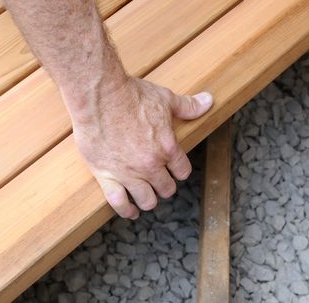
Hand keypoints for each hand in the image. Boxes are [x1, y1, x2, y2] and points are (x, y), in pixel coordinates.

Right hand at [69, 77, 212, 218]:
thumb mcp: (165, 99)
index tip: (175, 169)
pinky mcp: (106, 175)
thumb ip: (188, 106)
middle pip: (166, 188)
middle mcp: (151, 165)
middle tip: (160, 182)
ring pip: (146, 200)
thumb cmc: (132, 95)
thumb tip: (208, 101)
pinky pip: (118, 202)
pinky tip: (130, 212)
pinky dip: (126, 210)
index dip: (179, 170)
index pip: (182, 171)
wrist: (100, 97)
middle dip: (165, 186)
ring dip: (149, 200)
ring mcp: (129, 173)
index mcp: (168, 148)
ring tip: (147, 198)